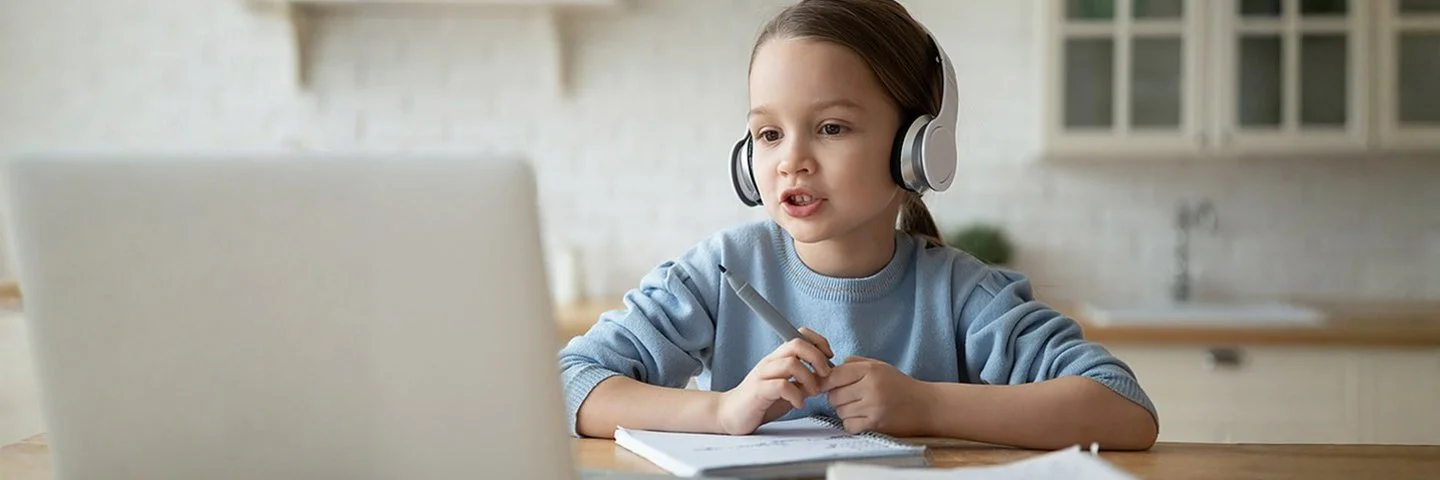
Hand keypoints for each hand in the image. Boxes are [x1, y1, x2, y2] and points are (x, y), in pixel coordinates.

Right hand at [715, 327, 833, 434]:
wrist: (730, 414)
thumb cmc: (761, 401)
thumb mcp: (789, 388)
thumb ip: (805, 381)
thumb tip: (828, 378)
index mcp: (779, 357)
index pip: (800, 335)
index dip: (819, 342)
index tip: (829, 359)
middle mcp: (770, 361)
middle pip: (797, 343)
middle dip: (818, 358)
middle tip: (824, 375)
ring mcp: (763, 375)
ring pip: (791, 363)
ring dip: (809, 379)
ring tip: (811, 393)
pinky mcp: (758, 391)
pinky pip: (782, 386)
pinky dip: (796, 396)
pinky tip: (798, 404)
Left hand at [820, 356, 935, 436]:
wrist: (926, 406)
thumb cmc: (899, 385)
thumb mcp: (879, 366)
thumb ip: (854, 364)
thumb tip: (827, 369)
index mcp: (870, 370)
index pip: (834, 375)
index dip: (824, 382)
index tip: (823, 386)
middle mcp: (871, 387)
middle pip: (834, 395)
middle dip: (837, 397)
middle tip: (850, 397)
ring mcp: (873, 407)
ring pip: (840, 411)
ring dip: (845, 411)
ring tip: (861, 407)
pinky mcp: (876, 424)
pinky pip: (848, 425)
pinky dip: (852, 424)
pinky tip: (864, 418)